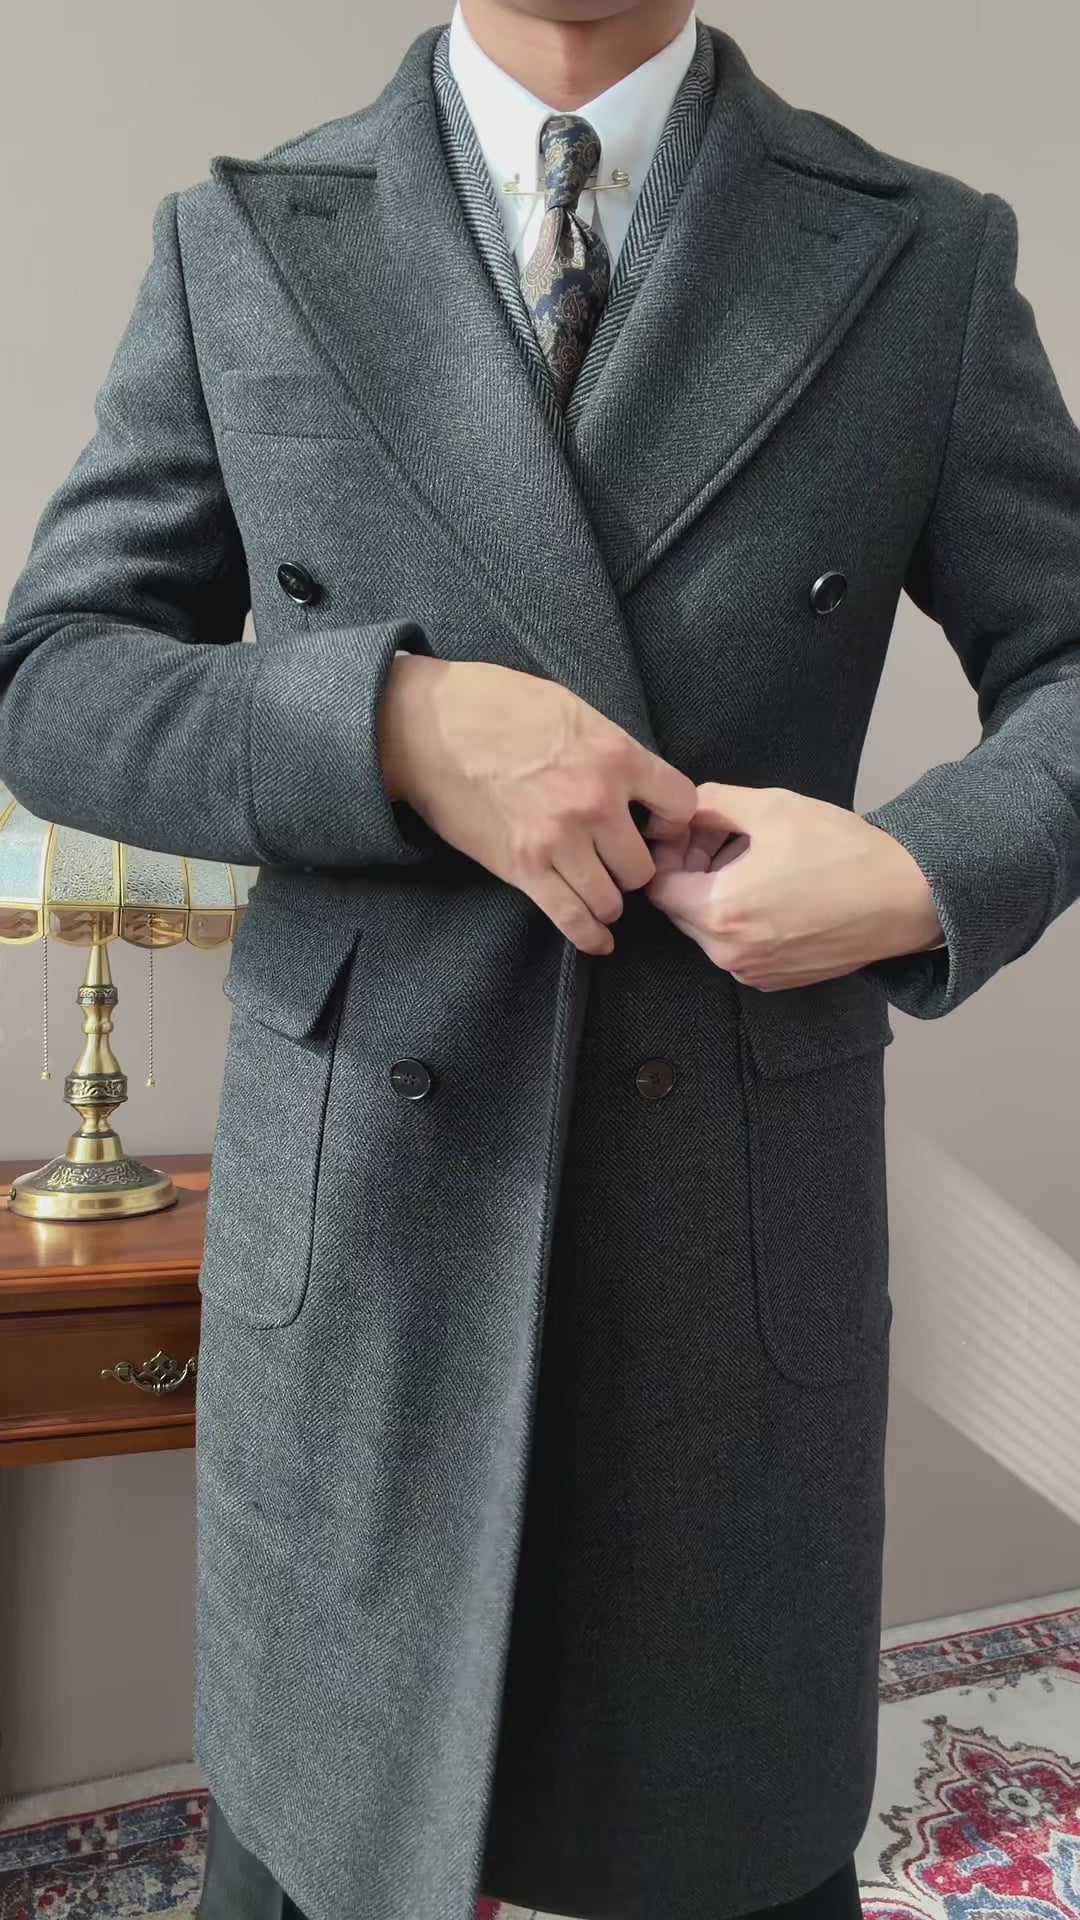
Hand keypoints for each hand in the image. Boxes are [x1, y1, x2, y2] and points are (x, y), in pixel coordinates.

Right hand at [378, 655, 697, 953]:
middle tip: (617, 864)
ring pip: (613, 898)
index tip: (655, 825)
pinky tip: (598, 939)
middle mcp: (597, 802)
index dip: (672, 821)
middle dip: (634, 868)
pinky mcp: (523, 868)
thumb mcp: (570, 708)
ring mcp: (560, 839)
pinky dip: (589, 936)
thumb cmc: (493, 705)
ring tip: (599, 892)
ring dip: (608, 899)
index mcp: (615, 755)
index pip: (681, 805)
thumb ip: (610, 746)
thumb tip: (636, 777)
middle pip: (644, 864)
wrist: (427, 727)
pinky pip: (572, 918)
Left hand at [644, 782, 942, 988]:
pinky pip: (736, 948)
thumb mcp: (772, 807)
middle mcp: (728, 953)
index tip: (690, 832)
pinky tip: (773, 891)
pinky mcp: (774, 980)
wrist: (906, 899)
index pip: (657, 886)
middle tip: (720, 838)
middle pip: (678, 910)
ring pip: (706, 930)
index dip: (666, 853)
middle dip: (690, 872)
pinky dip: (740, 920)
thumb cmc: (843, 852)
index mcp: (718, 911)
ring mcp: (752, 972)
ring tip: (751, 861)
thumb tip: (684, 809)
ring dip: (715, 895)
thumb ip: (712, 803)